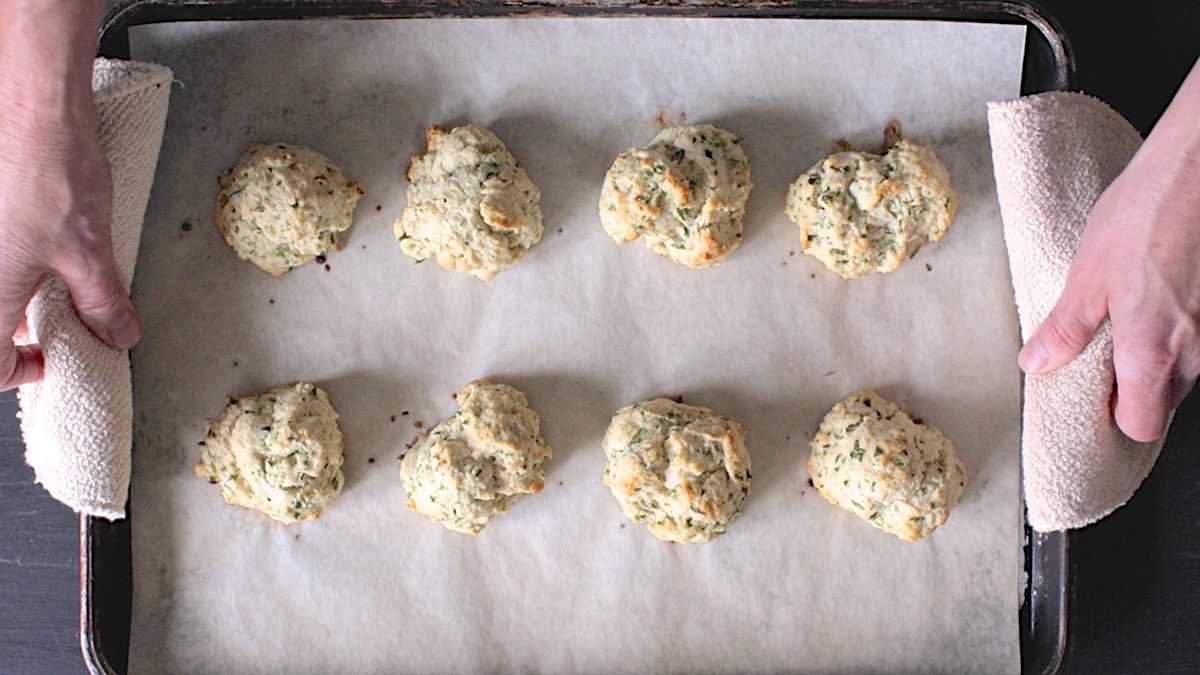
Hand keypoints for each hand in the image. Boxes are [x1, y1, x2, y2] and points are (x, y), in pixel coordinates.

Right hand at [0, 1, 137, 391]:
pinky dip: (16, 266)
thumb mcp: (90, 251)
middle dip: (19, 332)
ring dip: (18, 298)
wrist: (32, 104)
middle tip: (60, 326)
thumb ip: (102, 302)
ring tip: (59, 288)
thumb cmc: (50, 173)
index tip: (50, 359)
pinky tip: (45, 253)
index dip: (18, 372)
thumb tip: (119, 335)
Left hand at [1018, 57, 1199, 442]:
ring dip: (1159, 356)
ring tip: (1129, 315)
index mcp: (1153, 352)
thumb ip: (1066, 329)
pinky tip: (1159, 294)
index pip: (1140, 425)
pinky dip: (1182, 328)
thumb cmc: (1148, 212)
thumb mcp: (1087, 273)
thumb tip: (1037, 363)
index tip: (1093, 398)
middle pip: (1165, 400)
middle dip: (1135, 388)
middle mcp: (1195, 350)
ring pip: (1187, 368)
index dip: (1114, 418)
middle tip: (1104, 354)